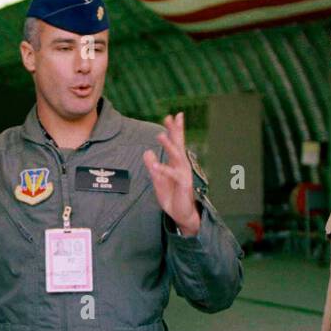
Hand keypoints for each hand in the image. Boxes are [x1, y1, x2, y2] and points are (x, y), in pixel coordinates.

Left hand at [143, 112, 199, 235]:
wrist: (181, 214)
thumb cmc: (172, 196)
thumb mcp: (158, 179)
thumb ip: (153, 166)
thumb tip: (146, 152)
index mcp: (176, 163)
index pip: (175, 143)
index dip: (173, 130)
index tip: (170, 116)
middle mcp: (182, 165)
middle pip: (179, 144)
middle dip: (175, 131)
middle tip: (170, 117)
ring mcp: (184, 174)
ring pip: (177, 156)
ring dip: (169, 145)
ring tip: (160, 135)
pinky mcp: (183, 184)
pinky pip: (173, 175)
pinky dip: (163, 169)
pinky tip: (155, 165)